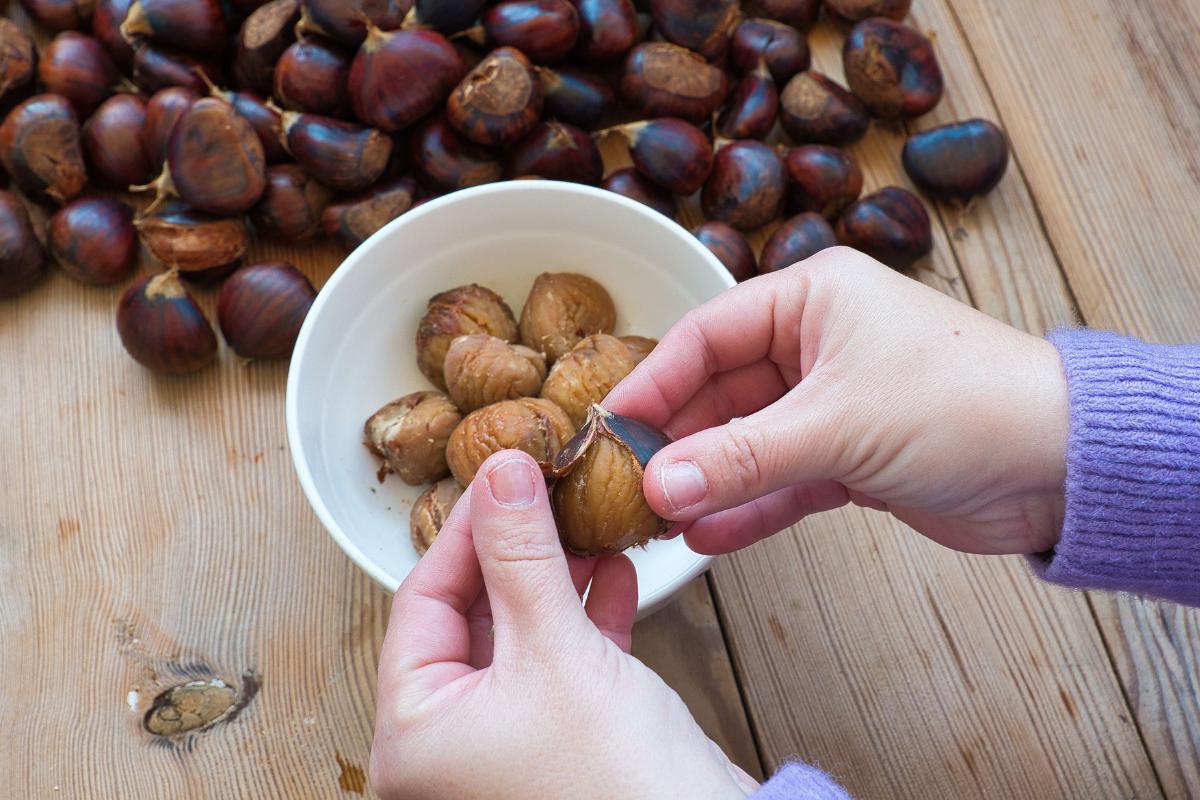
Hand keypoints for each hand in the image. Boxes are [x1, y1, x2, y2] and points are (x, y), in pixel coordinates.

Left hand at [370, 450, 757, 799]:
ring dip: (555, 579)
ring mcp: (506, 746)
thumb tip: (500, 476)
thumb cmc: (614, 788)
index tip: (502, 476)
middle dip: (515, 551)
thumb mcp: (555, 650)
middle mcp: (449, 744)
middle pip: (471, 616)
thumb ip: (522, 554)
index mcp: (415, 733)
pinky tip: (612, 576)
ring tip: (584, 525)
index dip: (466, 529)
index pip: (422, 601)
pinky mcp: (561, 745)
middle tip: (545, 492)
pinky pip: (560, 668)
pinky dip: (584, 620)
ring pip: (520, 638)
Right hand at [606, 248, 1068, 556]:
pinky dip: (746, 507)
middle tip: (624, 483)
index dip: (654, 381)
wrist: (1061, 466)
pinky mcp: (848, 458)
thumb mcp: (838, 425)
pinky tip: (705, 536)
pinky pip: (779, 481)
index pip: (707, 334)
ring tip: (655, 517)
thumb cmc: (964, 405)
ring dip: (705, 479)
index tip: (609, 424)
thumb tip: (658, 483)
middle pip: (718, 392)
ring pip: (745, 442)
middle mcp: (816, 344)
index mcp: (812, 299)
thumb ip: (741, 457)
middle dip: (676, 441)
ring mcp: (830, 404)